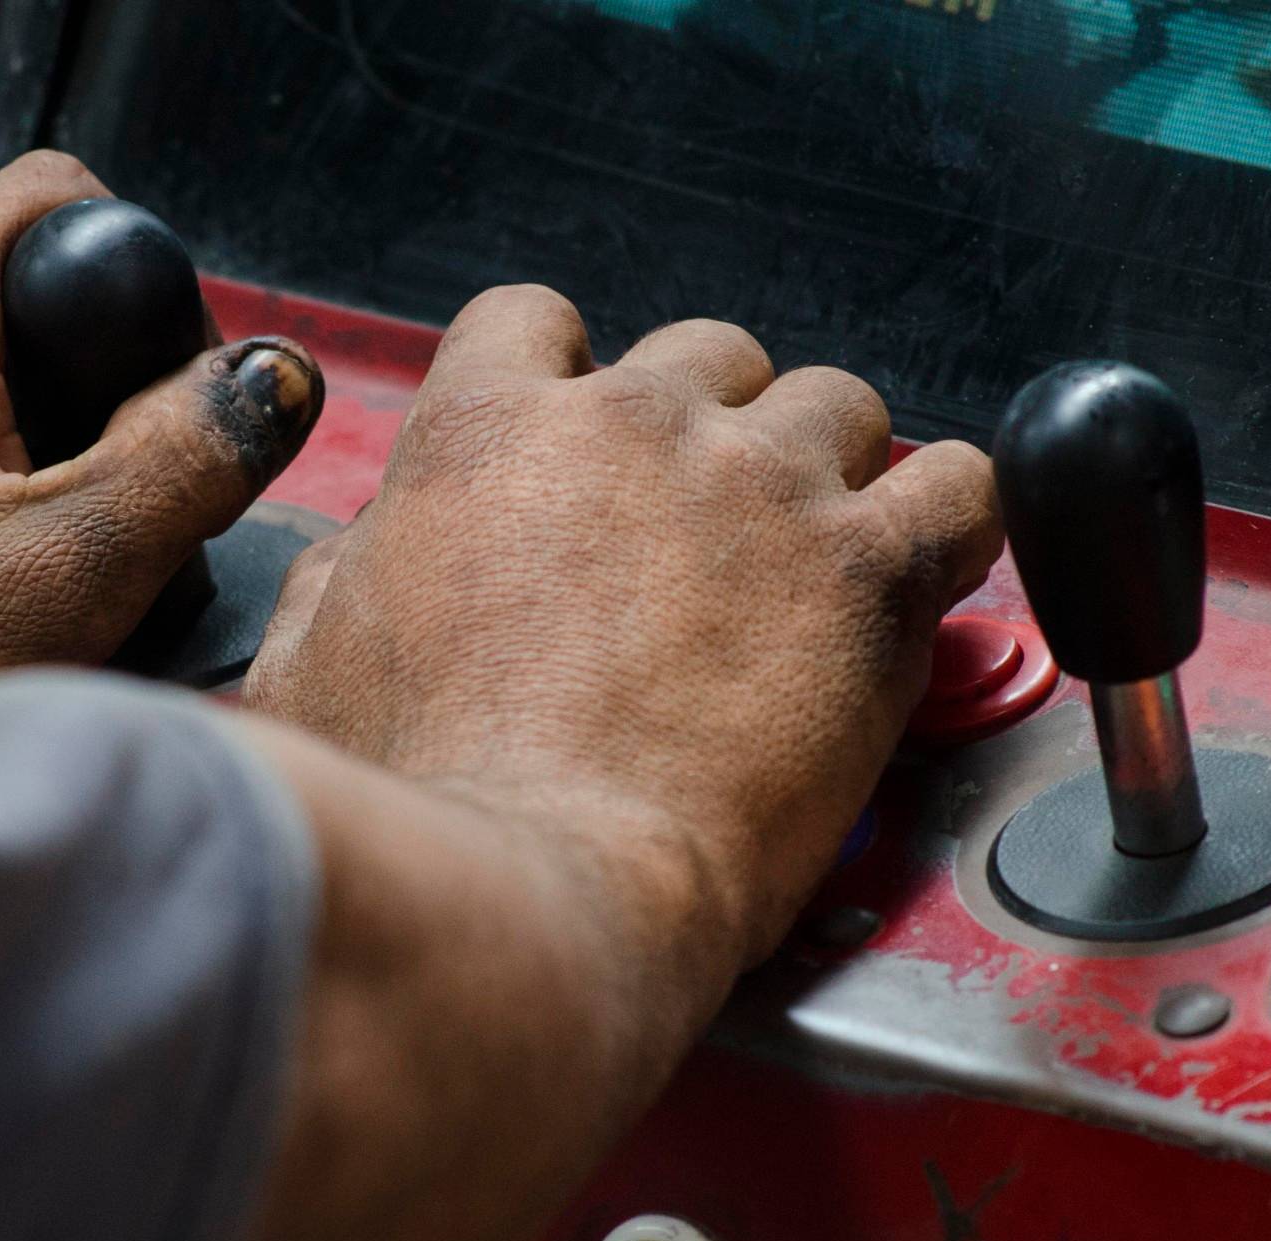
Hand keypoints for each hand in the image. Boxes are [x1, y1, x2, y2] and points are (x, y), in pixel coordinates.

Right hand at [246, 284, 998, 962]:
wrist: (531, 891)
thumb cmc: (421, 803)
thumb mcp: (307, 669)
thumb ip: (345, 578)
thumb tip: (364, 558)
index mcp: (487, 430)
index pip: (534, 319)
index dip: (564, 379)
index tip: (586, 444)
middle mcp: (630, 425)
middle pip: (706, 357)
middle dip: (708, 429)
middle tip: (705, 536)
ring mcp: (759, 487)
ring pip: (836, 404)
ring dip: (826, 469)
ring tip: (813, 566)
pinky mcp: (866, 571)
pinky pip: (963, 487)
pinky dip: (951, 519)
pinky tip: (920, 572)